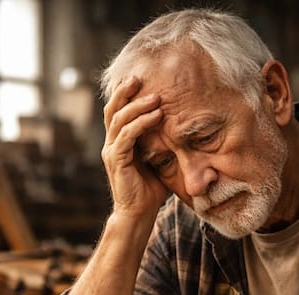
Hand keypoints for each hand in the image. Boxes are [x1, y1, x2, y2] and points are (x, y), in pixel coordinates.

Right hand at [101, 77, 168, 217]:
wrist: (139, 214)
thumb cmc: (151, 189)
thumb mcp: (160, 161)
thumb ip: (165, 144)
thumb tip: (186, 129)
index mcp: (118, 141)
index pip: (117, 111)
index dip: (124, 94)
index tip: (139, 78)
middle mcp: (111, 143)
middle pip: (112, 109)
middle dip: (125, 91)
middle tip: (140, 76)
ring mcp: (112, 151)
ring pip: (119, 119)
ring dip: (137, 105)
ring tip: (156, 96)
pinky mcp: (116, 161)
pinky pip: (126, 136)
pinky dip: (141, 123)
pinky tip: (156, 115)